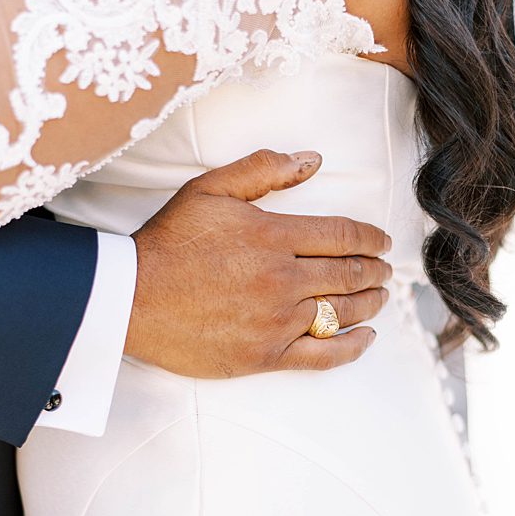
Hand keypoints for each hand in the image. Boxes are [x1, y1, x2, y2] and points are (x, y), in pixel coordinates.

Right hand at [125, 150, 393, 376]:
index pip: (344, 235)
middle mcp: (283, 279)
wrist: (129, 298)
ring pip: (343, 312)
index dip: (372, 238)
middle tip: (385, 270)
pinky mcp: (267, 354)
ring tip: (380, 297)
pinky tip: (367, 338)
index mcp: (274, 236)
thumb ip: (263, 170)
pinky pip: (324, 355)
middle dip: (375, 270)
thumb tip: (312, 159)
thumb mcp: (210, 190)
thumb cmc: (169, 242)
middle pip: (350, 274)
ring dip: (371, 303)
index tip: (383, 242)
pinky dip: (353, 347)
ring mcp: (278, 320)